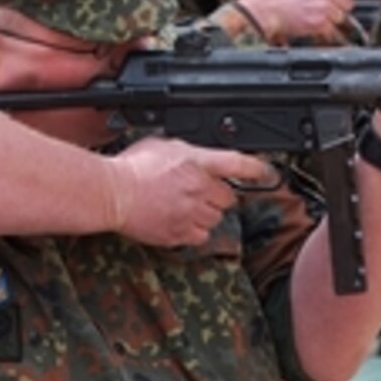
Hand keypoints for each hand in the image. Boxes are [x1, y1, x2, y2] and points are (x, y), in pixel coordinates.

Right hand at [108, 137, 271, 246]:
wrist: (112, 193)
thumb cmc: (130, 167)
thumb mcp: (163, 145)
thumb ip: (187, 152)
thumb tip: (196, 156)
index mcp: (196, 162)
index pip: (237, 164)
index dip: (257, 169)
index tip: (268, 172)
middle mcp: (199, 187)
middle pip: (228, 197)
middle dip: (218, 195)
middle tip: (199, 192)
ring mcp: (191, 212)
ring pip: (216, 218)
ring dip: (206, 214)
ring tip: (184, 207)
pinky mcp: (180, 233)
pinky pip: (201, 236)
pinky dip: (194, 231)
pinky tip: (179, 222)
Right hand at [237, 0, 380, 43]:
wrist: (265, 9)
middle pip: (349, 0)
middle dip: (340, 3)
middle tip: (325, 3)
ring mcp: (324, 8)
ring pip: (342, 15)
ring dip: (333, 16)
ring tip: (315, 12)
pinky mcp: (320, 24)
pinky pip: (332, 27)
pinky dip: (325, 27)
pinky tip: (312, 20)